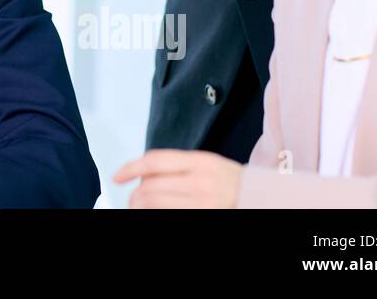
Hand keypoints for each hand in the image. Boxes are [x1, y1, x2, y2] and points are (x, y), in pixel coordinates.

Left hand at [114, 149, 241, 207]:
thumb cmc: (232, 181)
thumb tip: (144, 172)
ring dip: (141, 205)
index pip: (155, 161)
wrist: (259, 198)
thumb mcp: (207, 162)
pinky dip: (155, 213)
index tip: (117, 176)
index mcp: (200, 162)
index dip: (130, 167)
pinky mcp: (201, 216)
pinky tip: (154, 211)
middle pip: (150, 186)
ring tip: (140, 206)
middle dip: (135, 194)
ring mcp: (201, 203)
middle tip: (131, 198)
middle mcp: (200, 183)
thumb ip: (178, 164)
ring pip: (155, 203)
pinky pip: (167, 214)